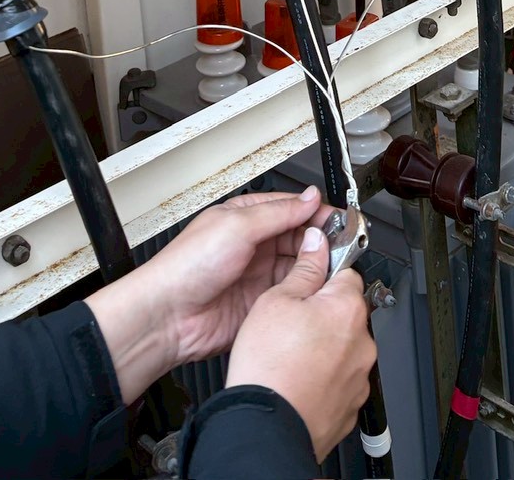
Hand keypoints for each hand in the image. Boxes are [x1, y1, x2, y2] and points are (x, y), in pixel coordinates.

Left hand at [83, 187, 329, 403]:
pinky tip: (319, 289)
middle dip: (322, 239)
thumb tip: (307, 197)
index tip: (340, 219)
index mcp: (245, 219)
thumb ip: (277, 213)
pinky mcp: (261, 304)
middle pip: (299, 237)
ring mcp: (258, 276)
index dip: (315, 212)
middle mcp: (254, 245)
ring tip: (336, 265)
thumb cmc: (187, 266)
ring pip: (300, 266)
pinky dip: (308, 291)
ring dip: (317, 265)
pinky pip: (292, 294)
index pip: (290, 209)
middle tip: (344, 244)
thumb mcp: (236, 227)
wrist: (169, 316)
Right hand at [225, 224, 375, 461]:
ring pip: (343, 346)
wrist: (267, 428)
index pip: (347, 272)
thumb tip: (317, 244)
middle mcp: (362, 343)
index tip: (309, 276)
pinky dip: (323, 375)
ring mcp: (359, 378)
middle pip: (345, 311)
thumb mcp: (275, 300)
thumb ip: (304, 268)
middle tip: (289, 318)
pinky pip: (340, 379)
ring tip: (289, 352)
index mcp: (347, 309)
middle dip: (322, 311)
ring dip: (324, 345)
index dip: (323, 270)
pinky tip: (298, 376)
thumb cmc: (268, 366)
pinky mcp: (350, 405)